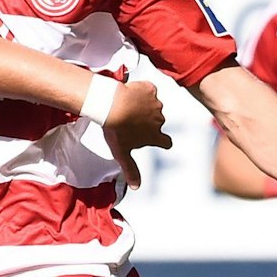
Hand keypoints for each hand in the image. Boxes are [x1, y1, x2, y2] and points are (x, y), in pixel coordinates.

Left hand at [101, 73, 171, 187]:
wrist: (110, 105)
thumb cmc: (116, 130)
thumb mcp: (122, 153)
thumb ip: (131, 170)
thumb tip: (137, 187)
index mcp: (154, 135)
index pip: (166, 142)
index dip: (162, 141)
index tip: (157, 139)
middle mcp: (159, 120)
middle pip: (156, 122)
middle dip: (146, 121)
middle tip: (130, 120)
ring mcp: (156, 103)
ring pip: (152, 105)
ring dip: (143, 106)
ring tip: (127, 107)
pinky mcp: (150, 89)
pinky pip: (148, 90)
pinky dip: (141, 91)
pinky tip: (129, 95)